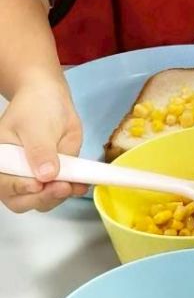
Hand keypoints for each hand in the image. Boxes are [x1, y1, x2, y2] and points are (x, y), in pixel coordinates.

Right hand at [0, 79, 85, 212]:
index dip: (21, 188)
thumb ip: (40, 150)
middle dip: (43, 197)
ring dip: (59, 196)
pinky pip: (59, 190)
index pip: (5, 184)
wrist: (51, 97)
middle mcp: (13, 175)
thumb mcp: (36, 126)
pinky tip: (81, 184)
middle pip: (21, 200)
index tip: (38, 184)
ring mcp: (34, 177)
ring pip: (42, 200)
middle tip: (63, 187)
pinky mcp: (53, 177)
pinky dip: (71, 190)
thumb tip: (46, 175)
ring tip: (76, 185)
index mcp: (1, 161)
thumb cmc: (36, 108)